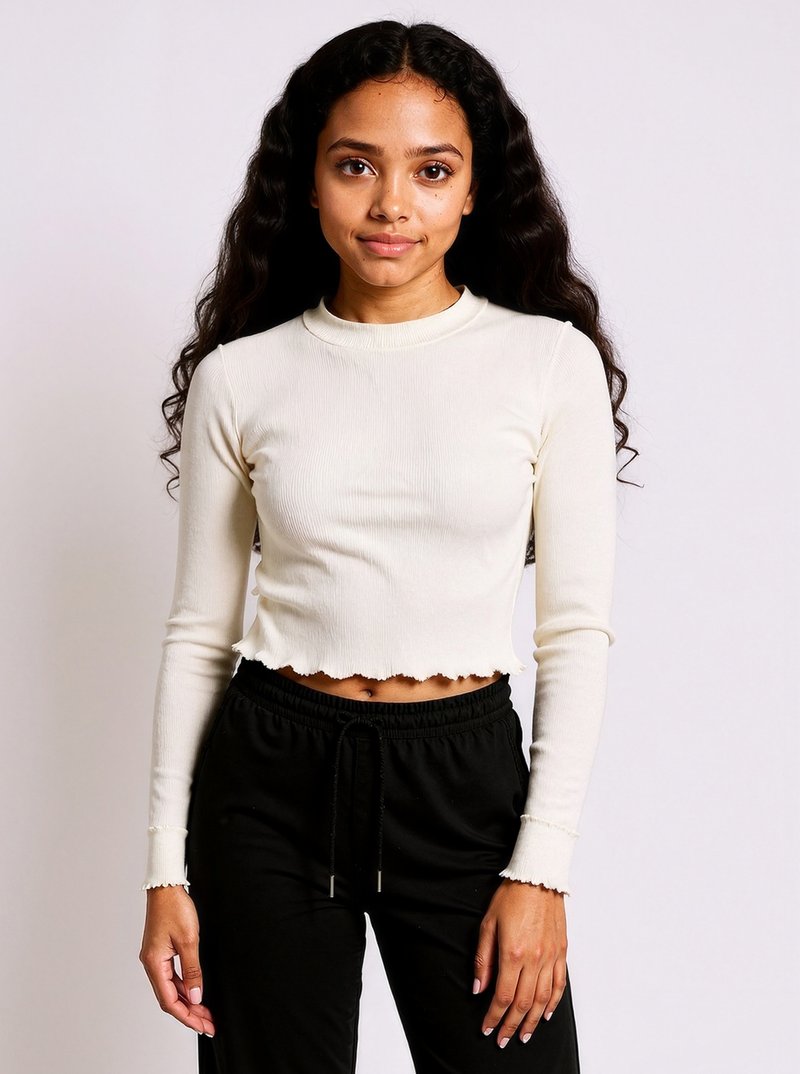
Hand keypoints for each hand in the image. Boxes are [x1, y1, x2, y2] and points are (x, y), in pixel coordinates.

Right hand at [139, 885, 215, 1037]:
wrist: (166, 887)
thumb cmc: (175, 908)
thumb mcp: (189, 940)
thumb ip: (192, 970)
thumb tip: (196, 996)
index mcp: (154, 963)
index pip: (169, 1000)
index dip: (187, 1016)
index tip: (203, 1025)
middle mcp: (151, 964)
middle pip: (169, 998)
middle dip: (189, 1013)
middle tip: (209, 1024)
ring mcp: (155, 958)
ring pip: (171, 989)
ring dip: (188, 1002)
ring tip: (206, 1013)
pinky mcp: (160, 952)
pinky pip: (171, 977)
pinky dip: (184, 987)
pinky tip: (196, 992)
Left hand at [473, 878, 567, 1046]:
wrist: (538, 876)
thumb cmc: (511, 896)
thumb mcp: (488, 924)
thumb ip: (484, 959)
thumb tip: (479, 988)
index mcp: (513, 953)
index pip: (503, 996)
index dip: (494, 1016)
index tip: (487, 1029)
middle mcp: (534, 959)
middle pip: (523, 1003)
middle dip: (512, 1025)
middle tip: (504, 1040)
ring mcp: (551, 956)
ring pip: (543, 999)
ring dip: (532, 1021)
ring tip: (523, 1034)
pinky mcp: (561, 951)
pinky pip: (559, 984)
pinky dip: (553, 1003)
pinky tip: (546, 1014)